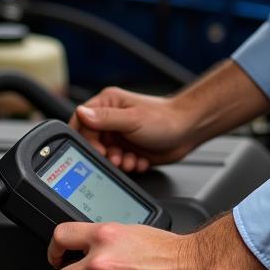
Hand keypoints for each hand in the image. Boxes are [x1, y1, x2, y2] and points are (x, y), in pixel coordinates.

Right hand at [70, 87, 195, 172]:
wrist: (189, 130)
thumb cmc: (165, 119)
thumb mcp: (132, 119)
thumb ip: (105, 118)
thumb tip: (80, 113)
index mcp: (108, 103)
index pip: (82, 121)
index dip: (85, 139)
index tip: (96, 150)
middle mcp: (112, 119)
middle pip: (92, 142)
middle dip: (104, 155)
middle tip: (116, 159)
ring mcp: (121, 135)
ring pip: (106, 155)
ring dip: (118, 162)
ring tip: (131, 161)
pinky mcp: (130, 149)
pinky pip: (120, 163)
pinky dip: (130, 165)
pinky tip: (140, 161)